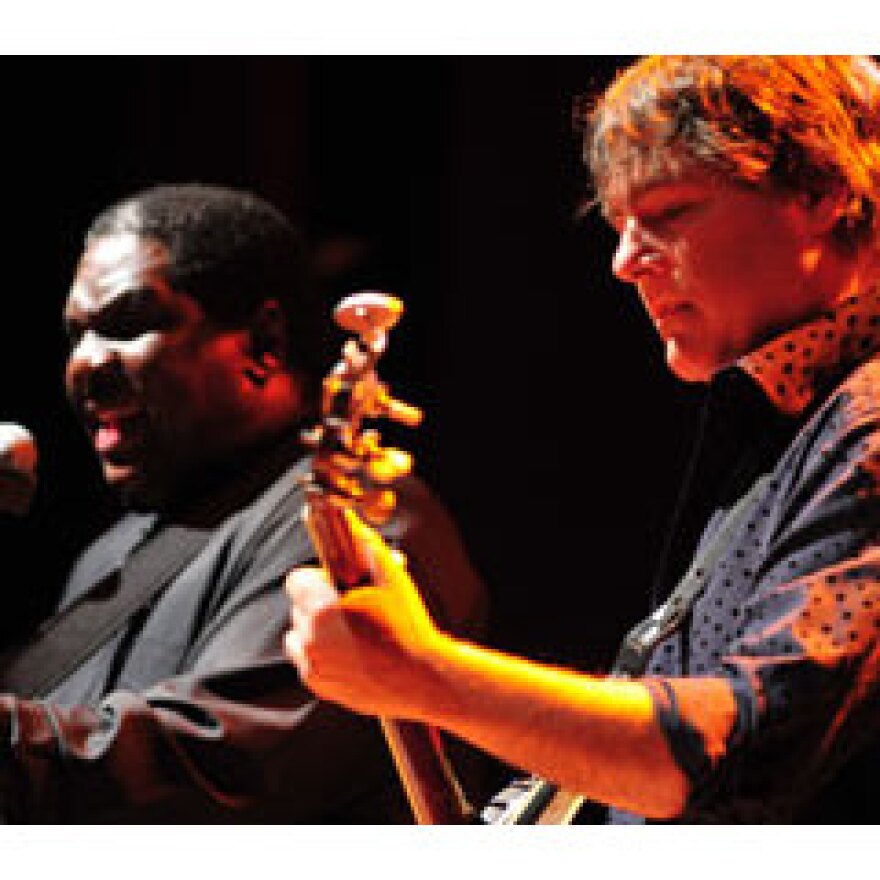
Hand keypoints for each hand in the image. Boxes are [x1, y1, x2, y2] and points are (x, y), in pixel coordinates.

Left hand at [284, 508, 444, 718]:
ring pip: (302, 634)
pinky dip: (324, 654)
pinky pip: (310, 660)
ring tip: (354, 631)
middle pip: (300, 606)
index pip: (297, 580)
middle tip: (355, 607)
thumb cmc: (408, 628)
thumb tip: (350, 521)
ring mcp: (313, 665)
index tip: (339, 583)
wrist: (423, 679)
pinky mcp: (319, 685)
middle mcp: (310, 639)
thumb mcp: (391, 578)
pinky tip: (354, 652)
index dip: (318, 577)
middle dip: (321, 603)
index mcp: (322, 610)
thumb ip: (365, 544)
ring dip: (318, 629)